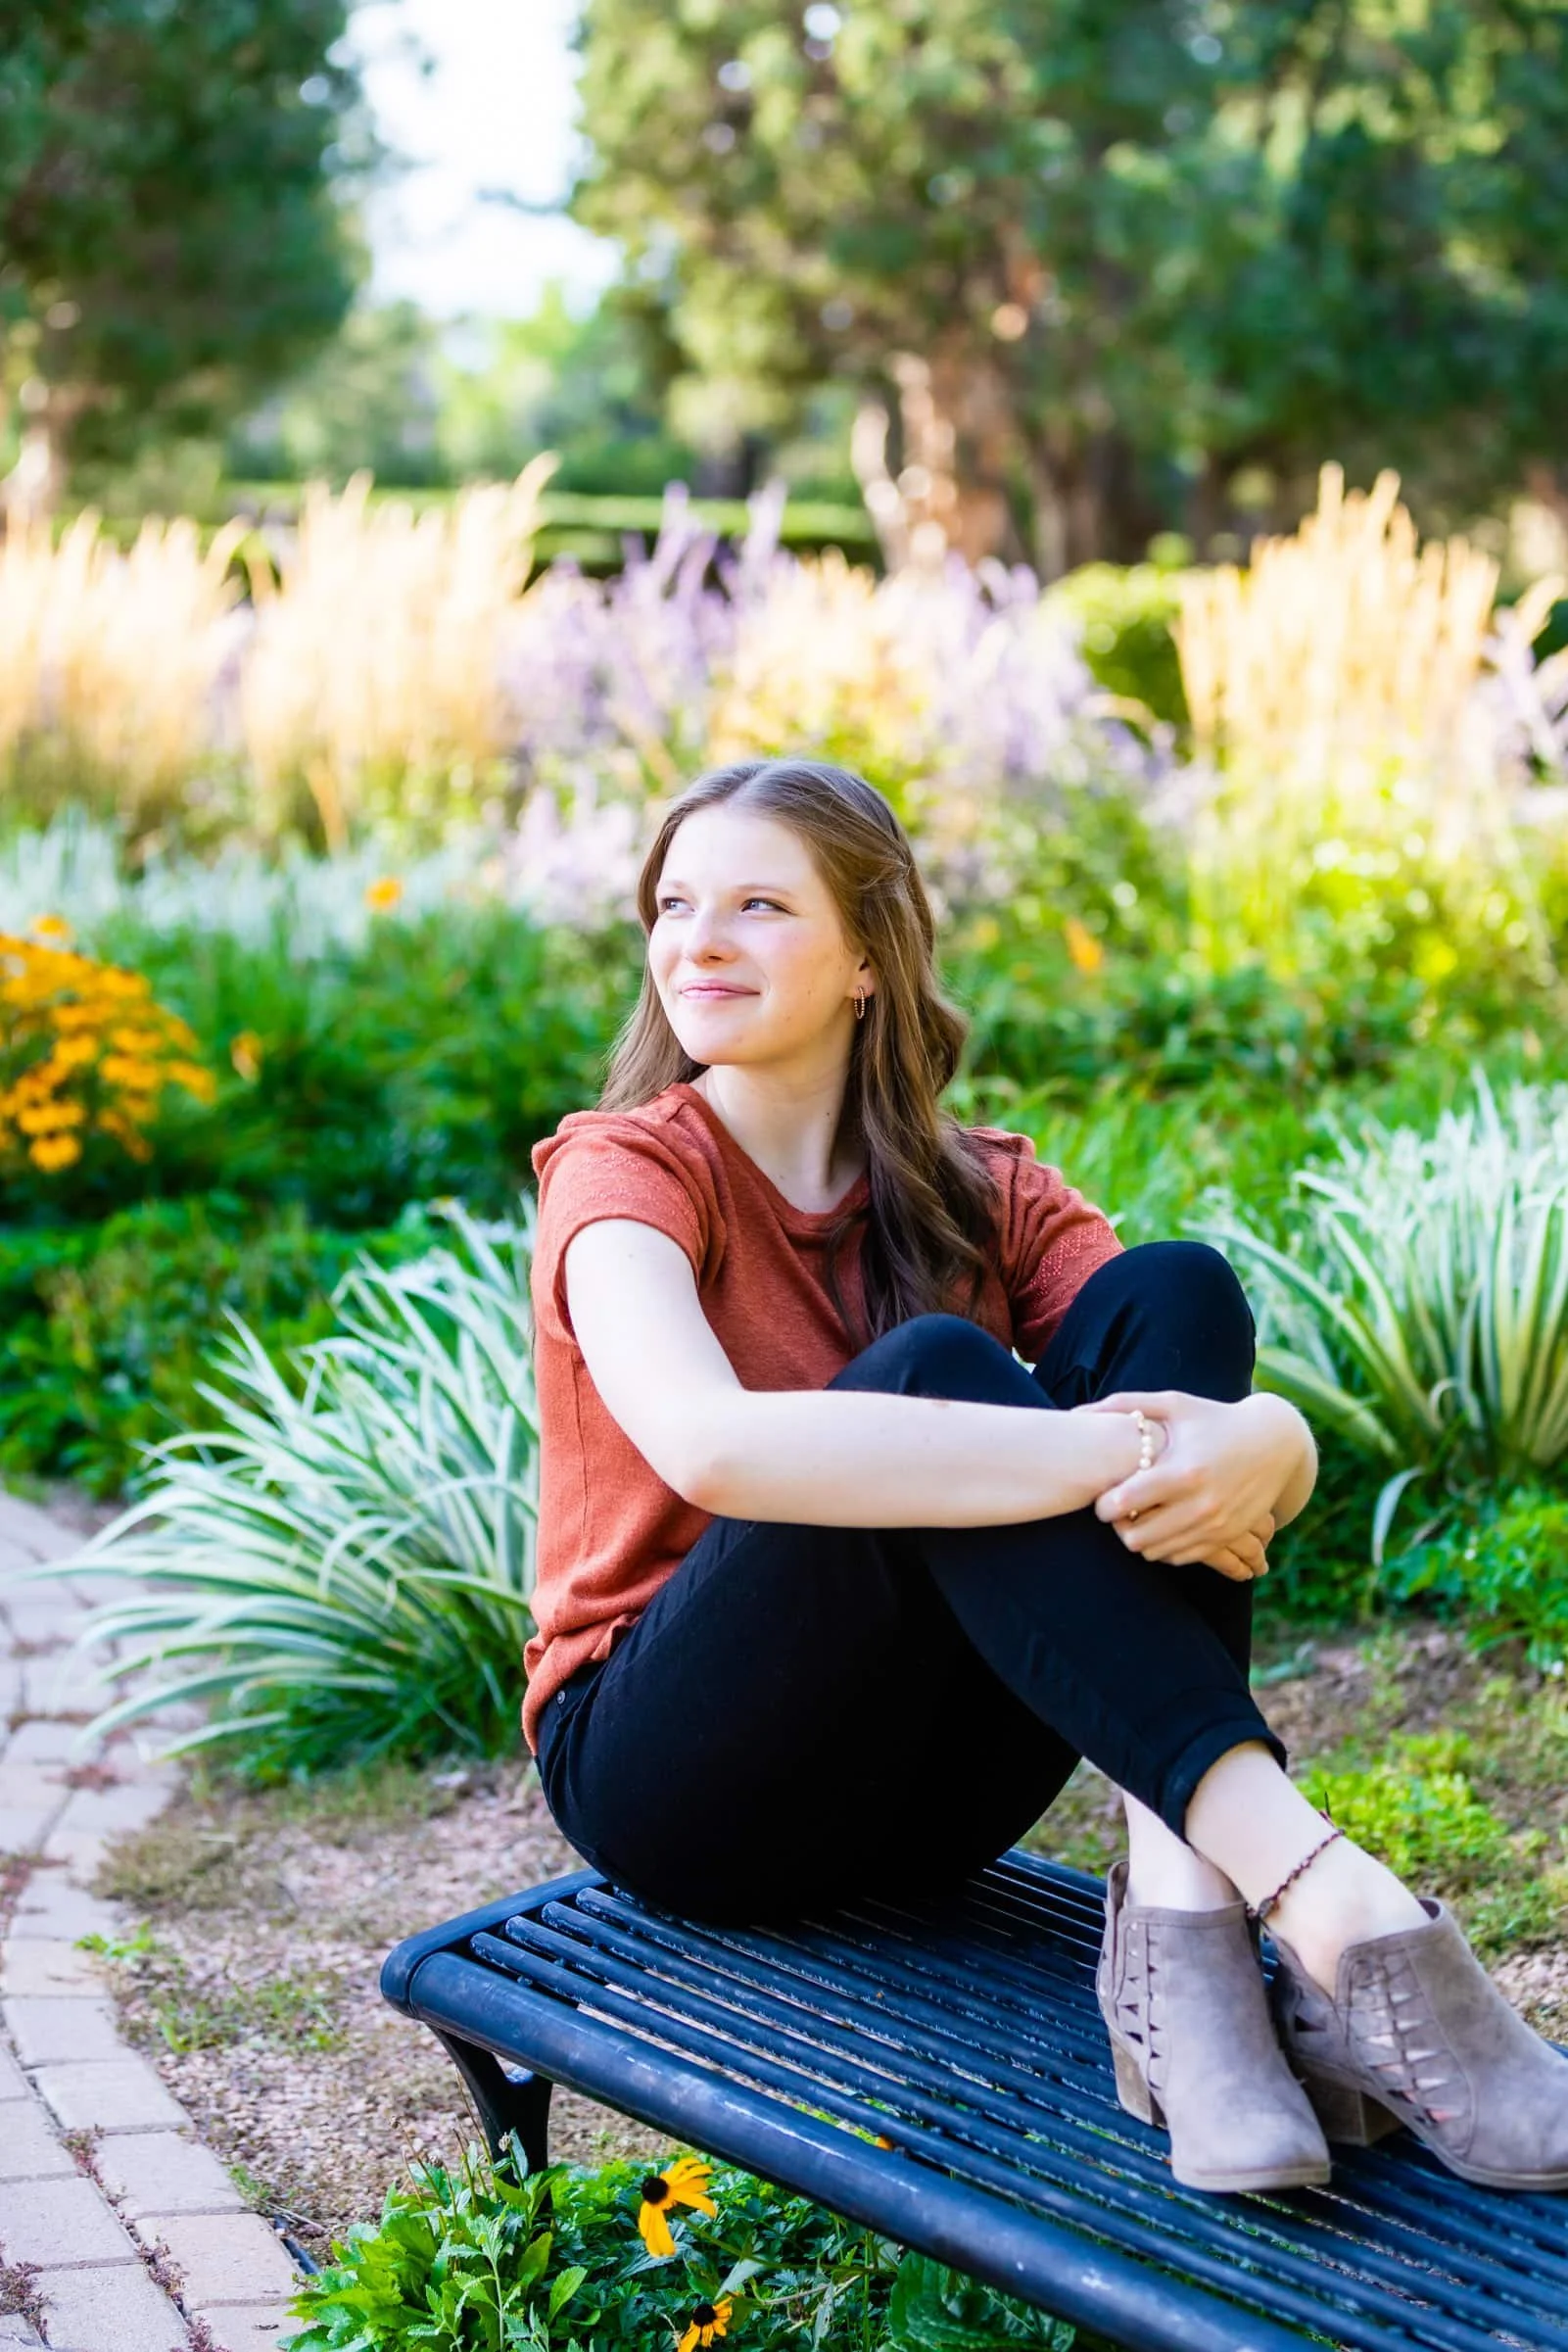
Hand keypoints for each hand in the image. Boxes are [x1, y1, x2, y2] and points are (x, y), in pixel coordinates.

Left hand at [1079, 1390, 1307, 1570]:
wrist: (1275, 1443)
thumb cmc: (1217, 1419)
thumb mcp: (1176, 1405)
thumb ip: (1127, 1405)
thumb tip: (1078, 1411)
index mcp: (1183, 1471)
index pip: (1126, 1502)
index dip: (1104, 1505)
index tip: (1102, 1497)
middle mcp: (1201, 1504)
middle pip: (1136, 1537)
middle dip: (1119, 1527)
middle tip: (1117, 1511)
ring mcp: (1215, 1525)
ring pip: (1156, 1552)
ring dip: (1140, 1538)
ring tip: (1138, 1516)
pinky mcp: (1225, 1537)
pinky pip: (1180, 1557)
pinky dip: (1164, 1547)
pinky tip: (1161, 1524)